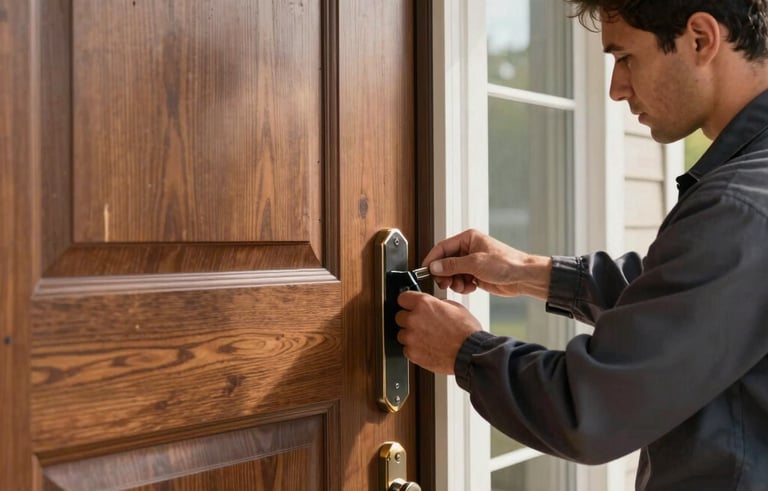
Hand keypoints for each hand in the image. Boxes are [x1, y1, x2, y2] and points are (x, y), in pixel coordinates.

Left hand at [395, 290, 481, 373]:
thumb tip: (432, 305)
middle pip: (399, 317)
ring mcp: (411, 337)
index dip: (407, 302)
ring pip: (402, 334)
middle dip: (409, 320)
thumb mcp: (455, 307)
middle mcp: (414, 319)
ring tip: (427, 339)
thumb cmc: (467, 332)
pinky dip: (414, 349)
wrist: (471, 354)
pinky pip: (407, 349)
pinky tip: (428, 348)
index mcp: (424, 304)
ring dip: (411, 336)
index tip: (409, 306)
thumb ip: (437, 304)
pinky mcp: (412, 353)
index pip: (402, 298)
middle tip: (422, 325)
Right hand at [422, 228, 551, 299]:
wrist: (523, 277)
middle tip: (444, 283)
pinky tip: (471, 287)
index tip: (425, 271)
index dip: (432, 260)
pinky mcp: (476, 274)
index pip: (442, 247)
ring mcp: (472, 262)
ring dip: (454, 282)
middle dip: (444, 274)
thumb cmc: (506, 263)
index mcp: (468, 239)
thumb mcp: (476, 263)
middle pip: (445, 262)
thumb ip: (452, 265)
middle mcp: (468, 249)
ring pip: (452, 273)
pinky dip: (463, 286)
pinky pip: (461, 281)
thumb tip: (434, 267)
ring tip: (462, 285)